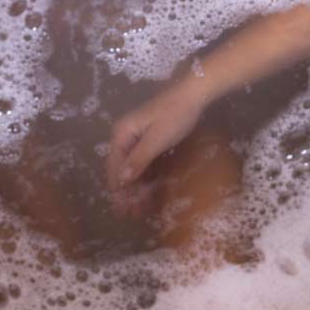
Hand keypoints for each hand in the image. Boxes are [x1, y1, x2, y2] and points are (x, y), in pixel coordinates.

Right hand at [107, 82, 206, 203]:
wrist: (194, 95)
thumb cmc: (174, 116)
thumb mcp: (155, 140)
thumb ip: (137, 161)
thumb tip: (120, 181)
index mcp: (121, 134)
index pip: (114, 167)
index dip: (118, 190)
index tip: (122, 210)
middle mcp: (125, 136)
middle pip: (122, 168)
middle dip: (127, 192)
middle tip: (132, 214)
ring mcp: (138, 137)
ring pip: (134, 168)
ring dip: (137, 187)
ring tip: (142, 208)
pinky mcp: (151, 139)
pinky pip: (145, 163)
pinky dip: (148, 178)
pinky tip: (152, 192)